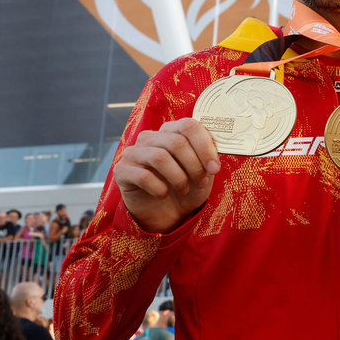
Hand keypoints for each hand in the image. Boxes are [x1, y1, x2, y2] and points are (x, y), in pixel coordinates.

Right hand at [113, 118, 220, 233]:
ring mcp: (133, 152)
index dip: (205, 147)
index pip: (189, 125)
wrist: (168, 213)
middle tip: (201, 182)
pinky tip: (164, 195)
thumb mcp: (205, 170)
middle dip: (194, 166)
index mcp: (172, 131)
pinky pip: (143, 176)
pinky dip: (159, 189)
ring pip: (160, 157)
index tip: (215, 168)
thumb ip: (210, 154)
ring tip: (184, 189)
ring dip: (178, 178)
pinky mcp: (122, 170)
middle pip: (176, 142)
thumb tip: (217, 146)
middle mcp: (150, 137)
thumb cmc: (188, 186)